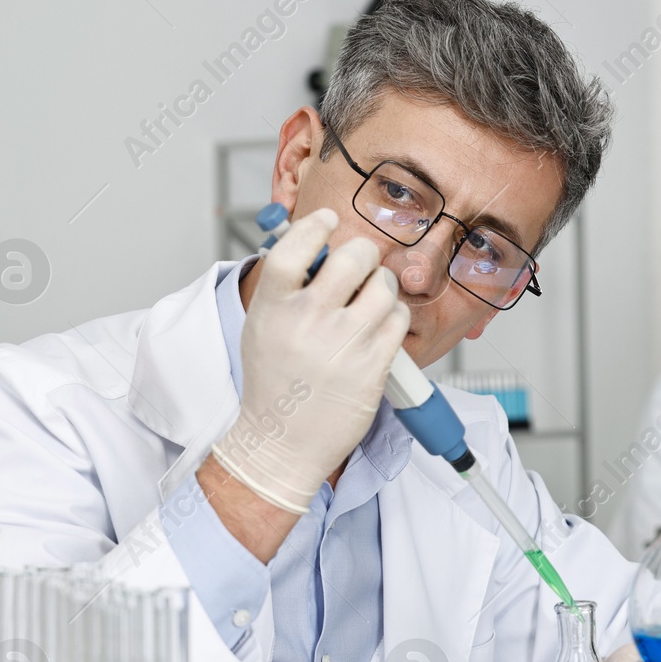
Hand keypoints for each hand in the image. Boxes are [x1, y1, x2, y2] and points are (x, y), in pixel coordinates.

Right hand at [209, 208, 408, 513]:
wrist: (282, 441)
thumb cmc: (274, 383)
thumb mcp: (262, 327)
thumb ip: (285, 289)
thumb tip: (318, 249)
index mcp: (273, 307)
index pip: (295, 247)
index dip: (316, 226)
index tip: (328, 220)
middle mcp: (308, 320)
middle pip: (353, 258)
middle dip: (363, 254)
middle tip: (361, 264)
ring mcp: (344, 342)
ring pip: (383, 286)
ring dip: (382, 286)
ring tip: (369, 301)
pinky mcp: (373, 364)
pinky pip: (398, 318)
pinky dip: (393, 316)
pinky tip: (379, 326)